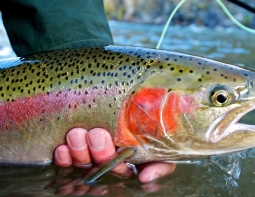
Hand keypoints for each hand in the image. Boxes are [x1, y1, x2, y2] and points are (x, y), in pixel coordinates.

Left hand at [54, 128, 175, 182]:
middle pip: (99, 164)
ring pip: (81, 162)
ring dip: (78, 149)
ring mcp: (88, 158)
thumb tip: (145, 178)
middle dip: (98, 151)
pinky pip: (64, 161)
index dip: (116, 165)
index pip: (120, 170)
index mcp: (127, 164)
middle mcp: (107, 163)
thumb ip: (161, 165)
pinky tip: (62, 148)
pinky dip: (62, 156)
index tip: (118, 153)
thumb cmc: (148, 130)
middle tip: (98, 134)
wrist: (135, 107)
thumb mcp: (162, 148)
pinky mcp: (71, 153)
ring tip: (78, 134)